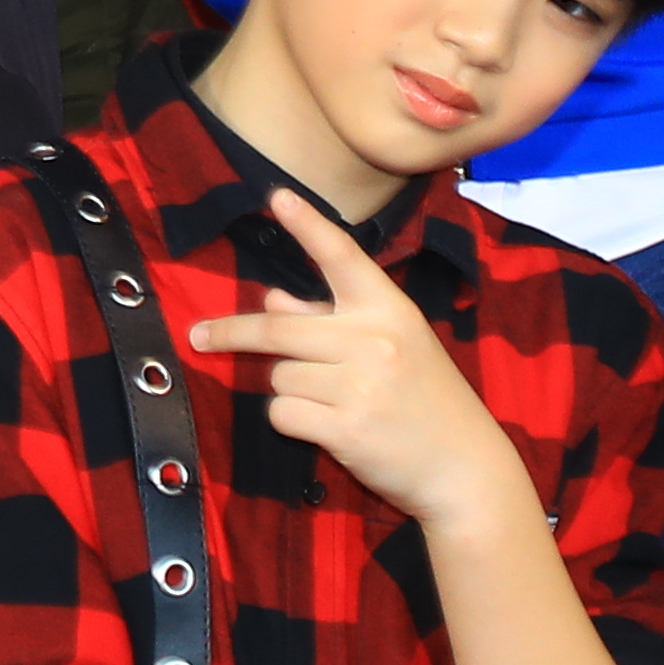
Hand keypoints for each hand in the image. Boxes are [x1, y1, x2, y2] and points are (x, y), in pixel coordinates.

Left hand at [183, 189, 525, 532]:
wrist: (464, 469)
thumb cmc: (424, 399)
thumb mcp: (393, 346)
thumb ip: (330, 318)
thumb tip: (273, 296)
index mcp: (389, 310)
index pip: (343, 257)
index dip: (309, 225)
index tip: (277, 196)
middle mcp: (372, 340)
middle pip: (275, 327)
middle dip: (229, 333)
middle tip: (199, 335)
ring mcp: (359, 384)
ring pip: (278, 375)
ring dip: (289, 388)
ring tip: (331, 401)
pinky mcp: (345, 427)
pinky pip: (282, 413)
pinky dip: (292, 421)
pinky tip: (328, 428)